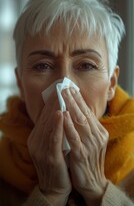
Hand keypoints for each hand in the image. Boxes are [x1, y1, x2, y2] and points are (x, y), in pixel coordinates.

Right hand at [27, 91, 70, 204]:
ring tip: (62, 95)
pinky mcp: (49, 157)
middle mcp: (36, 141)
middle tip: (62, 86)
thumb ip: (54, 129)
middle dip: (55, 101)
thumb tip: (61, 111)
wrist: (55, 187)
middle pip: (46, 117)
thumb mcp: (53, 144)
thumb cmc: (58, 163)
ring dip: (55, 108)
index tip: (60, 89)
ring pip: (49, 125)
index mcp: (36, 137)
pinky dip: (56, 125)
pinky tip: (60, 114)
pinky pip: (53, 139)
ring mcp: (41, 149)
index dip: (52, 102)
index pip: (44, 116)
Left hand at [62, 88, 108, 204]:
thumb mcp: (90, 141)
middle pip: (85, 114)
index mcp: (99, 132)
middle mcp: (97, 136)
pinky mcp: (82, 154)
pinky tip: (63, 115)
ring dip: (71, 107)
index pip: (88, 112)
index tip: (72, 88)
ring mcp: (90, 145)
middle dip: (74, 99)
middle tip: (66, 87)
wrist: (92, 182)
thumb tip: (76, 111)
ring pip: (80, 122)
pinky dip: (69, 125)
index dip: (80, 100)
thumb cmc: (88, 159)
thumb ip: (85, 127)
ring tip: (63, 95)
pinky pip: (74, 137)